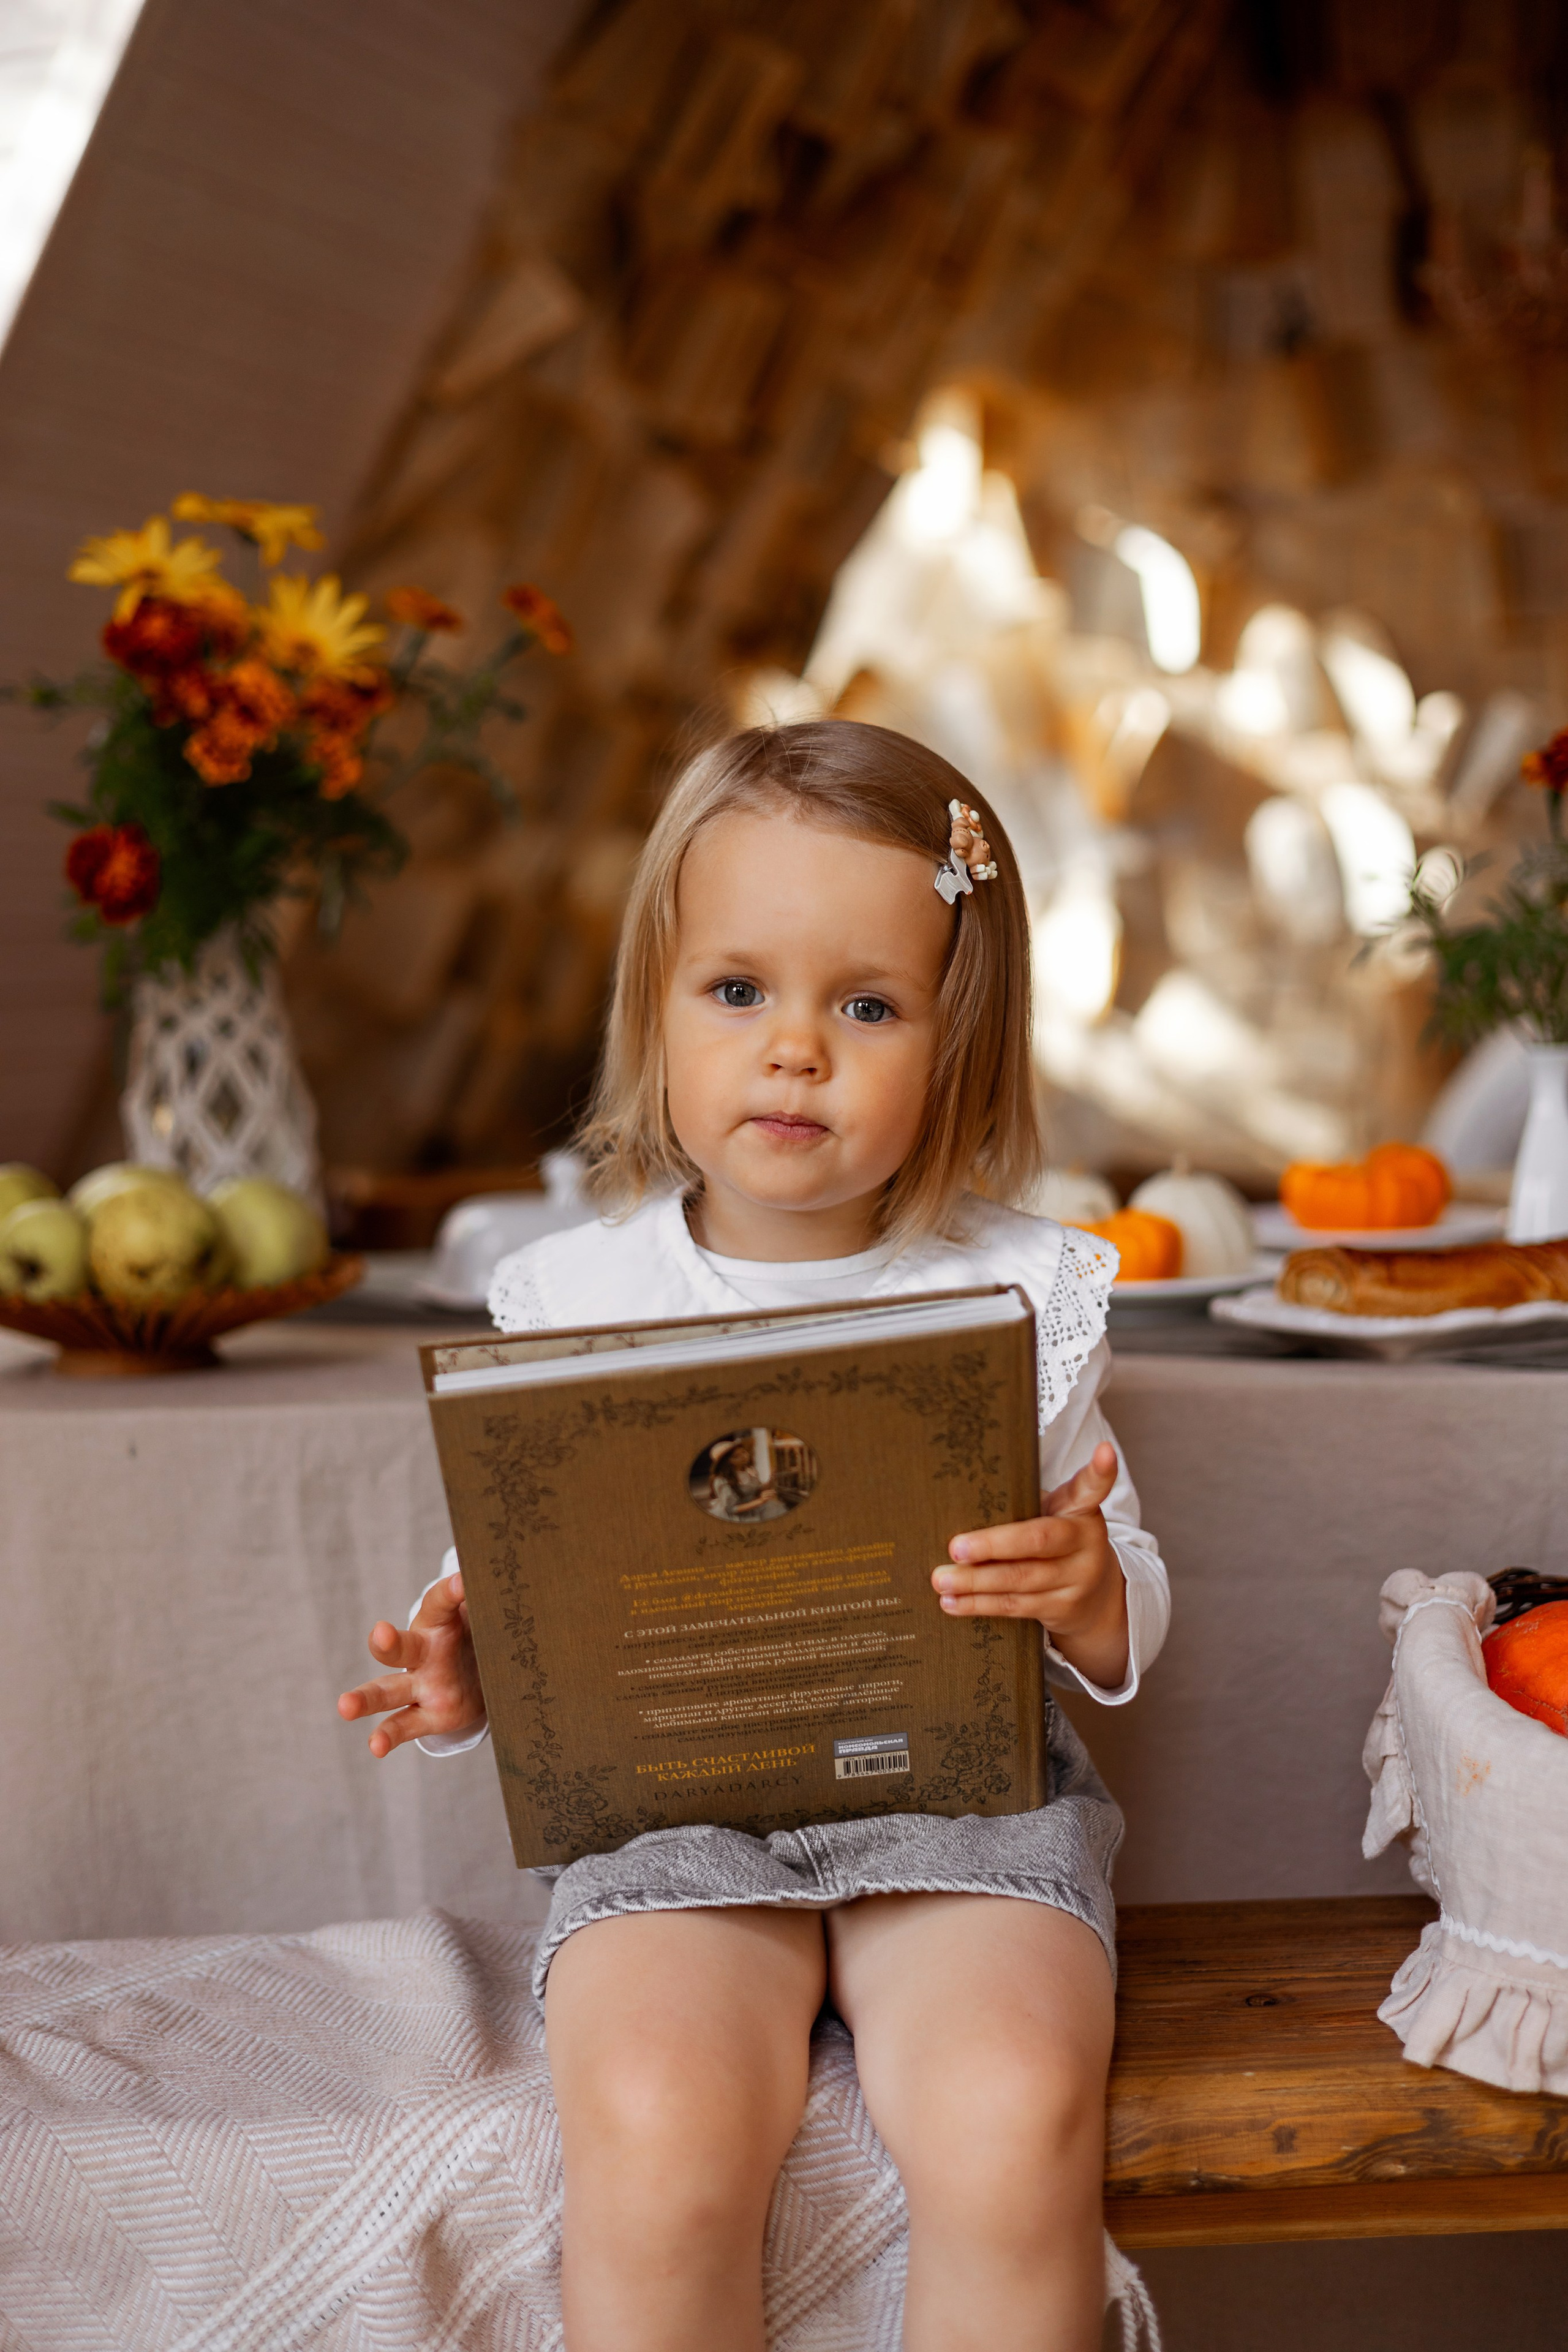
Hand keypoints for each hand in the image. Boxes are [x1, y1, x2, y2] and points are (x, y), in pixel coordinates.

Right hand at [336, 1573, 485, 1757]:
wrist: (484, 1672)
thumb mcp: (488, 1615)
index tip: (462, 1582)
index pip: (440, 1604)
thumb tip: (508, 1572)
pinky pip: (404, 1725)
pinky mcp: (428, 1716)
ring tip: (345, 1706)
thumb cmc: (481, 1634)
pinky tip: (375, 1748)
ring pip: (387, 1692)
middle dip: (388, 1642)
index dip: (450, 1593)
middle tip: (380, 1633)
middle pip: (400, 1647)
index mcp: (438, 1622)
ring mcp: (421, 1686)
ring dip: (365, 1699)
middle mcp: (423, 1654)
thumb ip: (492, 1599)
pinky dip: (389, 1736)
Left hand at [930, 1442, 1128, 1690]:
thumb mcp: (1055, 1515)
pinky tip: (953, 1602)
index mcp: (1082, 1510)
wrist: (1098, 1597)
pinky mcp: (1062, 1609)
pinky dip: (980, 1604)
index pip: (1091, 1487)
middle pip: (1038, 1540)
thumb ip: (1026, 1504)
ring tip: (941, 1579)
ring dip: (976, 1582)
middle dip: (992, 1545)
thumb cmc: (1060, 1542)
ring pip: (1020, 1580)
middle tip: (956, 1547)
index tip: (1105, 1451)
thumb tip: (961, 1495)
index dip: (1100, 1470)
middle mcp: (1086, 1543)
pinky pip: (1015, 1606)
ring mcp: (1077, 1579)